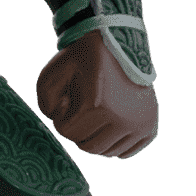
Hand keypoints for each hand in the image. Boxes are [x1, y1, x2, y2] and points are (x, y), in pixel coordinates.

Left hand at [36, 31, 157, 158]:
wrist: (119, 43)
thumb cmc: (82, 58)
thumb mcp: (54, 71)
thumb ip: (45, 101)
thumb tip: (60, 121)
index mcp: (98, 104)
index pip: (68, 132)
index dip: (62, 117)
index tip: (68, 99)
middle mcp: (122, 118)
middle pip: (88, 147)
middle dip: (78, 131)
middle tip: (80, 110)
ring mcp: (139, 124)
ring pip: (107, 152)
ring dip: (95, 137)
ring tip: (95, 114)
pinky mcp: (150, 126)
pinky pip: (127, 152)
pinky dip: (115, 143)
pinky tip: (110, 124)